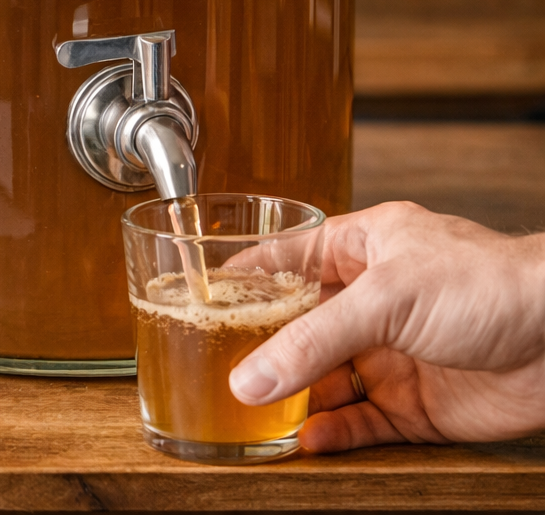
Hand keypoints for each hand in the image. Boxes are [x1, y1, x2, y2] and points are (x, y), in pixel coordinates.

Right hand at [228, 202, 544, 451]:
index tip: (194, 296)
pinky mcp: (418, 404)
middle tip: (215, 367)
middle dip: (259, 349)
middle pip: (299, 327)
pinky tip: (305, 440)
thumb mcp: (383, 299)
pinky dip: (331, 433)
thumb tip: (249, 378)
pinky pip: (361, 422)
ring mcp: (395, 353)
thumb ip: (310, 342)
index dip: (241, 277)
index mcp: (365, 248)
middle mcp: (375, 300)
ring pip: (325, 380)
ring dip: (292, 399)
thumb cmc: (494, 283)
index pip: (285, 259)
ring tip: (251, 414)